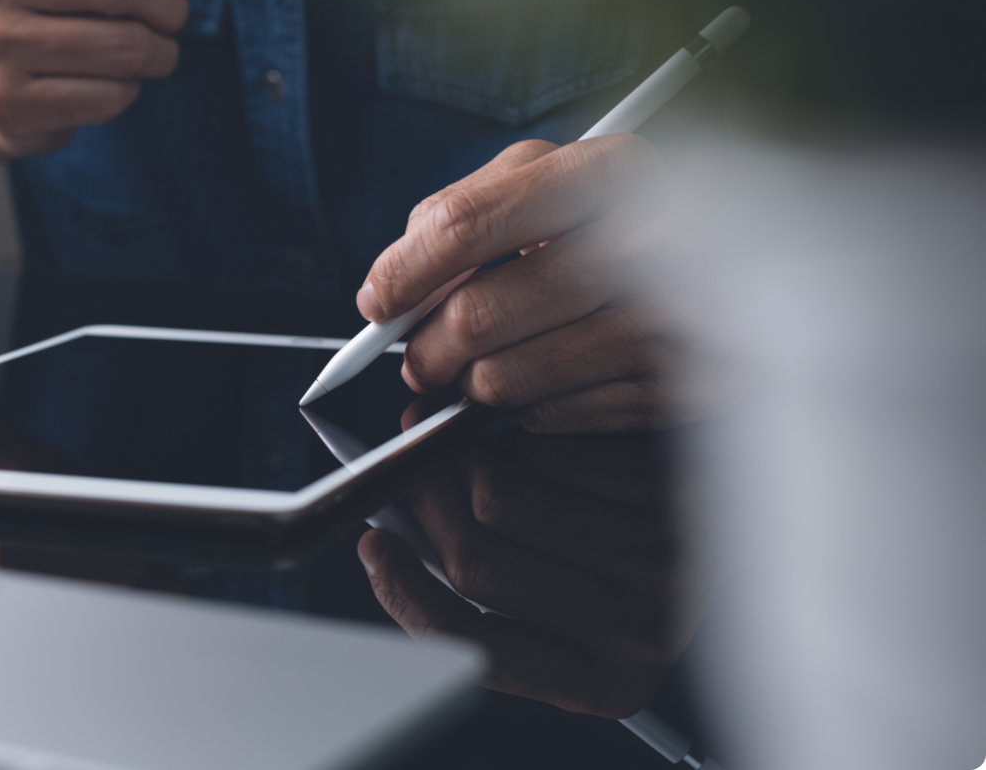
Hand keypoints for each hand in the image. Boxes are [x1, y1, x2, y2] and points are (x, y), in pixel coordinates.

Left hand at [358, 134, 701, 433]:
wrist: (769, 256)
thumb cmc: (629, 216)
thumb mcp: (555, 178)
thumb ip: (465, 213)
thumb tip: (389, 288)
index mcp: (609, 171)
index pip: (464, 224)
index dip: (403, 272)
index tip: (378, 302)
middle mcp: (649, 242)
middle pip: (475, 316)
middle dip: (427, 347)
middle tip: (422, 355)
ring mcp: (673, 322)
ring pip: (504, 380)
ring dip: (473, 383)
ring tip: (484, 365)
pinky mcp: (685, 387)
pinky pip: (555, 417)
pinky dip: (532, 406)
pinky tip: (550, 376)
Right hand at [359, 429, 689, 717]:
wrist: (745, 514)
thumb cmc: (637, 564)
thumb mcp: (565, 607)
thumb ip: (486, 584)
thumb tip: (397, 527)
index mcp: (600, 686)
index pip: (471, 648)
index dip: (405, 593)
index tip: (374, 546)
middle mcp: (633, 636)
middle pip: (475, 564)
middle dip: (423, 505)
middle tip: (410, 470)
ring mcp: (654, 566)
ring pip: (501, 496)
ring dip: (462, 459)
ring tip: (468, 446)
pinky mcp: (662, 495)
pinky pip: (545, 452)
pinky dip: (518, 434)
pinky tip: (530, 433)